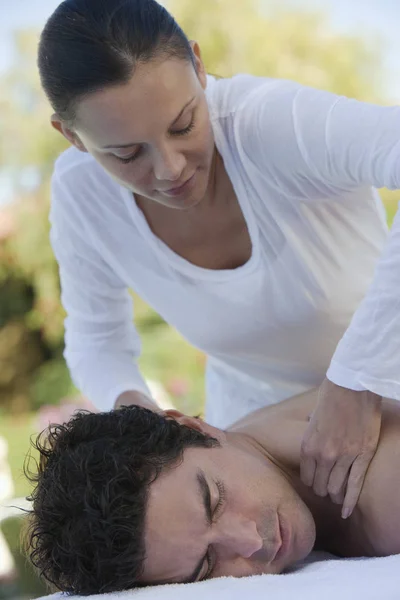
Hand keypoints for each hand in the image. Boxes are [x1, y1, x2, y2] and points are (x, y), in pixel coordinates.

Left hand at [300, 378, 381, 518]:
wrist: (351, 386)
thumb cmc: (331, 396)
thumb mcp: (312, 416)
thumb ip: (312, 430)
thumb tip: (310, 426)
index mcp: (308, 445)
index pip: (306, 477)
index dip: (312, 482)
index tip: (316, 483)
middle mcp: (323, 455)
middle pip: (320, 486)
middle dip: (323, 490)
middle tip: (328, 491)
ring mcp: (343, 457)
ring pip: (336, 488)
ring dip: (336, 495)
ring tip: (338, 499)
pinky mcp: (362, 456)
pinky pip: (355, 485)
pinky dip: (350, 501)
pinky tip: (347, 512)